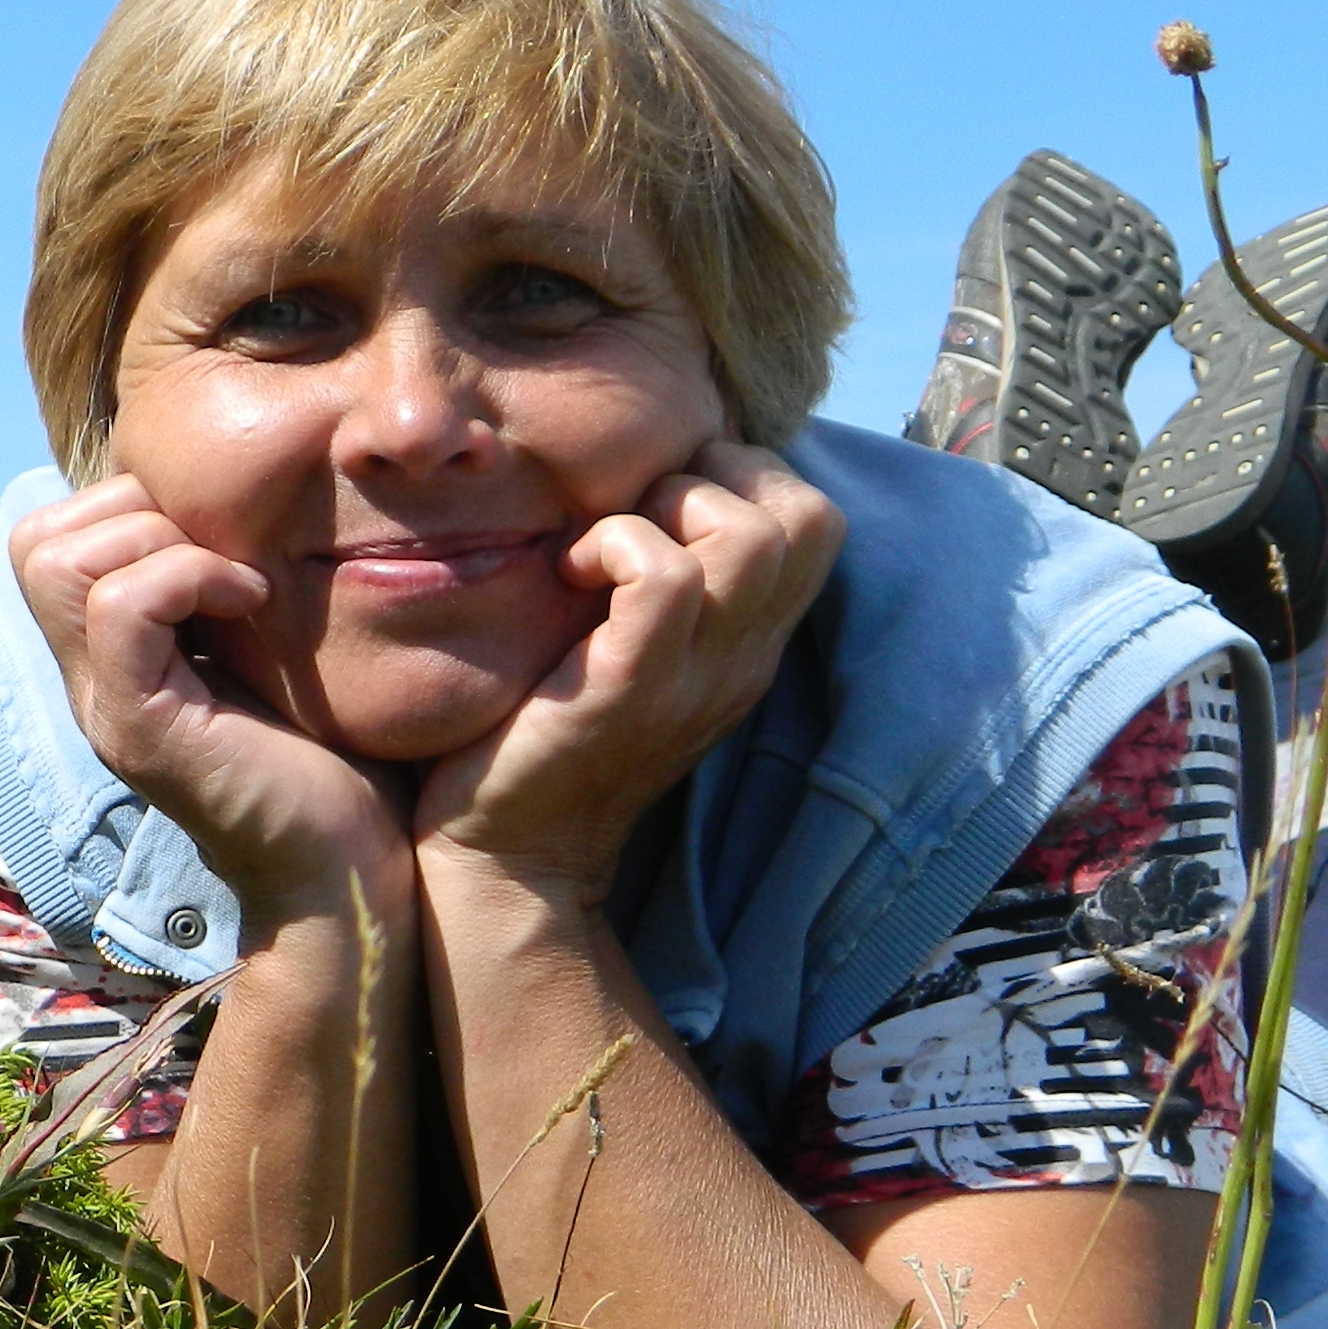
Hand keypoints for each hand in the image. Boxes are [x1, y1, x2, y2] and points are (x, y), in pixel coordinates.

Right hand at [10, 475, 411, 919]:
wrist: (350, 869)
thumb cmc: (334, 756)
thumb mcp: (268, 646)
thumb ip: (225, 587)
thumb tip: (236, 502)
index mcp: (111, 657)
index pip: (49, 537)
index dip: (126, 504)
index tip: (220, 540)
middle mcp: (90, 681)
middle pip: (35, 540)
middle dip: (133, 509)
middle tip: (221, 554)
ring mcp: (106, 705)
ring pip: (59, 562)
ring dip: (162, 541)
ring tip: (240, 582)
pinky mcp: (141, 728)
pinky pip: (122, 606)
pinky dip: (191, 576)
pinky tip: (254, 603)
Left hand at [411, 443, 837, 907]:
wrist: (511, 853)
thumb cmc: (550, 728)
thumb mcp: (636, 644)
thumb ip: (669, 578)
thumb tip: (649, 475)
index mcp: (749, 642)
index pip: (816, 520)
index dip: (745, 475)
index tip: (660, 503)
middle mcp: (742, 658)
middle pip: (809, 516)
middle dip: (718, 475)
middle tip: (639, 513)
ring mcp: (697, 677)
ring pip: (749, 537)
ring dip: (666, 507)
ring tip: (603, 547)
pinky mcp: (633, 688)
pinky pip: (665, 576)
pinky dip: (614, 546)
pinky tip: (568, 575)